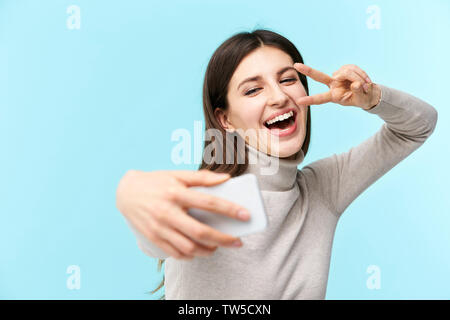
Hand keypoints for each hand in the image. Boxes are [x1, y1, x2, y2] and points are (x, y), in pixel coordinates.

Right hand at [116, 169, 249, 259]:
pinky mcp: (153, 237)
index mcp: (176, 192)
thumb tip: (226, 178)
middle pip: (200, 231)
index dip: (229, 209)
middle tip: (238, 241)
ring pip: (188, 247)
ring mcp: (159, 227)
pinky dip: (191, 255)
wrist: (125, 192)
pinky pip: (175, 253)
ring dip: (208, 250)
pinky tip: (200, 250)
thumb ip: (202, 177)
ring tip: (218, 246)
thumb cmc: (156, 182)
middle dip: (223, 239)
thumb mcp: (177, 174)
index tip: (245, 215)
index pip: (208, 202)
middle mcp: (167, 211)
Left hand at [293, 63, 380, 109]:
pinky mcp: (345, 68)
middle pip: (319, 76)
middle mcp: (333, 85)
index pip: (320, 98)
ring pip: (345, 72)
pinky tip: (365, 80)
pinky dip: (361, 73)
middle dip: (308, 71)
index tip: (299, 101)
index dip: (310, 100)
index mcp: (333, 96)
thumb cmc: (362, 98)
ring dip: (358, 78)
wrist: (369, 92)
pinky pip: (353, 68)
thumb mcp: (361, 99)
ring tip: (366, 86)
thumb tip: (356, 84)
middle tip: (295, 65)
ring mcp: (338, 76)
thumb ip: (358, 92)